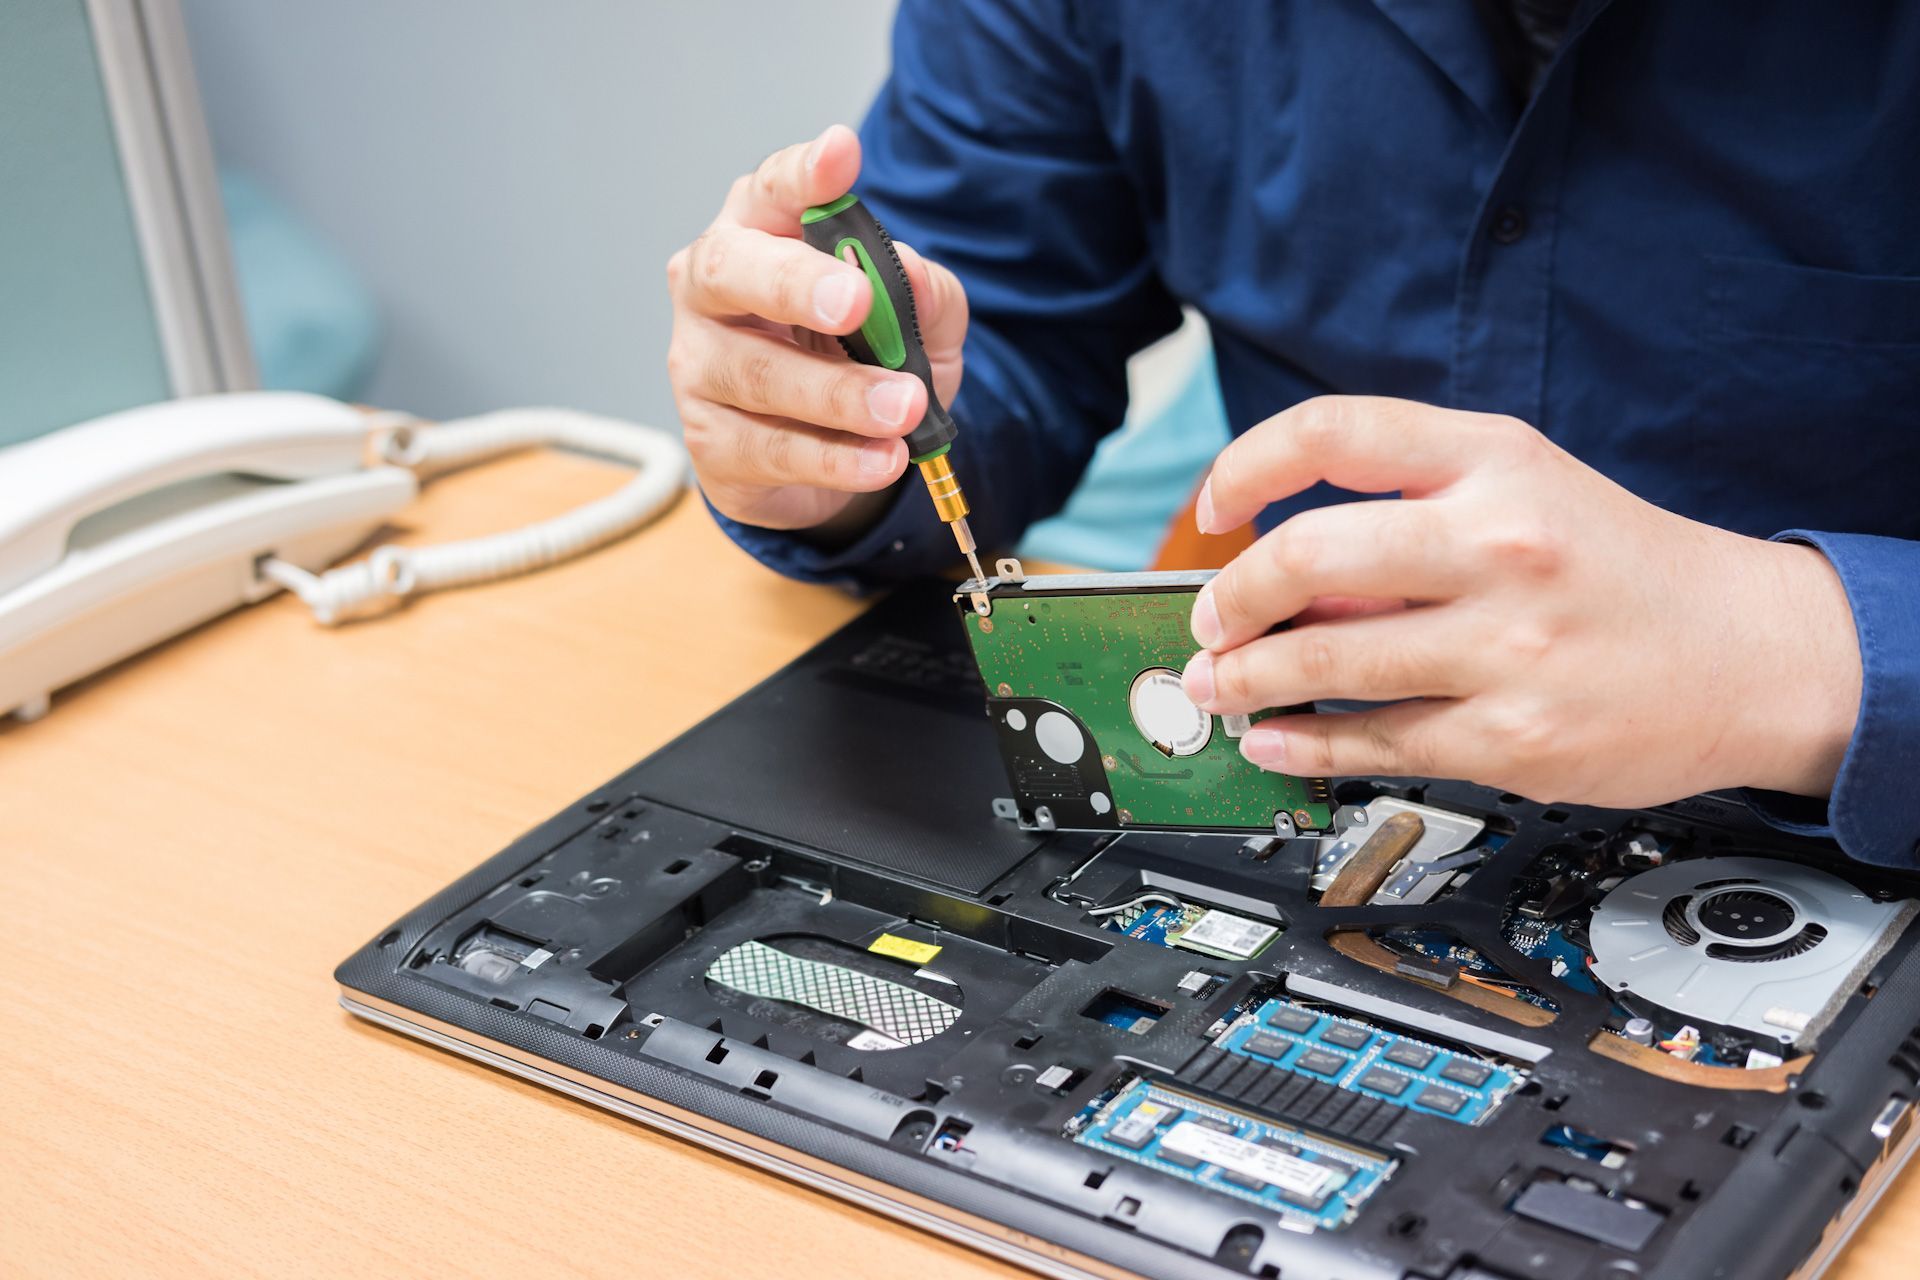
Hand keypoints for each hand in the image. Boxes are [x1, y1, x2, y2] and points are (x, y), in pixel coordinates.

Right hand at [666, 124, 967, 531]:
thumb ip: (924, 294)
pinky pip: (772, 448)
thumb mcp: (919, 325)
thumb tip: (907, 273)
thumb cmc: (861, 362)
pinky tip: (883, 458)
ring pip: (760, 374)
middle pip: (731, 270)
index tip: (842, 152)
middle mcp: (710, 289)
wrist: (832, 462)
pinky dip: (835, 458)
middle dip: (794, 283)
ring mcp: (699, 366)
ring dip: (840, 395)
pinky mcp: (710, 441)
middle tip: (856, 302)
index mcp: (760, 233)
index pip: (772, 189)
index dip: (804, 174)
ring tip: (906, 408)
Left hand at [1180, 397, 1861, 805]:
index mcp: (1496, 462)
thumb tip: (1290, 583)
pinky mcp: (1514, 737)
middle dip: (1228, 599)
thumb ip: (1411, 518)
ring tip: (1221, 686)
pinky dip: (1302, 746)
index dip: (1247, 464)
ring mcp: (1506, 646)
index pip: (1336, 432)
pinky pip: (1373, 744)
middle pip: (1306, 556)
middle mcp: (1498, 543)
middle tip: (1208, 622)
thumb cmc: (1628, 570)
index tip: (1214, 504)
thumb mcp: (1529, 496)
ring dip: (1246, 681)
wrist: (1757, 655)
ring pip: (1326, 664)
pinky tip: (1274, 742)